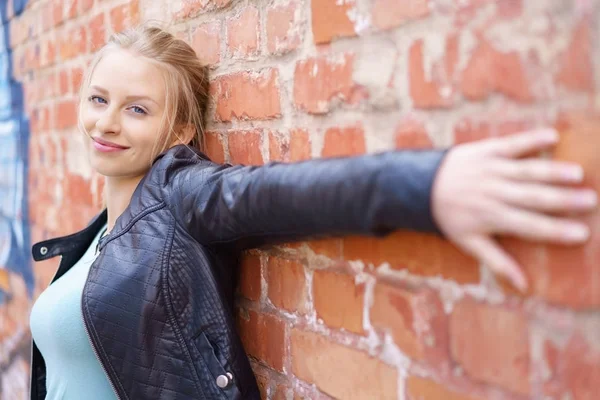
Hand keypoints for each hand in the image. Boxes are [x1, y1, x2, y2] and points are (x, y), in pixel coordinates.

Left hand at [431, 129, 596, 291]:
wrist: (421, 186)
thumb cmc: (450, 217)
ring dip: (552, 171)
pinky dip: (530, 139)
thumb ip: (498, 262)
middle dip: (562, 200)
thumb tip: (524, 286)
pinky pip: (511, 144)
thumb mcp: (469, 243)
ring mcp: (490, 170)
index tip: (582, 234)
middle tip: (591, 201)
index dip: (556, 230)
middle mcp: (493, 193)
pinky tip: (553, 136)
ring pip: (525, 172)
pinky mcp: (485, 151)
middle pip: (532, 198)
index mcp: (492, 218)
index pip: (529, 226)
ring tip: (577, 174)